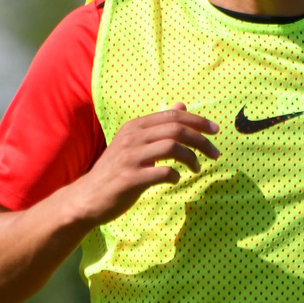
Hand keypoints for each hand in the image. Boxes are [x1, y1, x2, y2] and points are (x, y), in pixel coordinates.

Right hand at [68, 104, 219, 225]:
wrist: (88, 197)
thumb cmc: (116, 170)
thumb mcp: (135, 143)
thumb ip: (158, 125)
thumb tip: (182, 105)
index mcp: (134, 127)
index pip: (172, 115)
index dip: (198, 120)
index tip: (216, 130)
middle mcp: (132, 138)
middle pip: (176, 129)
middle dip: (201, 140)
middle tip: (215, 153)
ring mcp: (130, 158)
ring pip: (172, 147)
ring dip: (192, 158)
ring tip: (196, 168)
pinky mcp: (130, 179)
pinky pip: (163, 172)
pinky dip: (176, 175)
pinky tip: (175, 180)